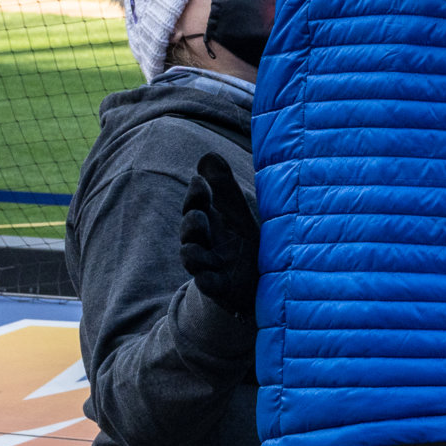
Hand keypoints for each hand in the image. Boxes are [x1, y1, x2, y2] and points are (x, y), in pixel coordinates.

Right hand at [180, 152, 257, 317]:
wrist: (255, 287)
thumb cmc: (244, 244)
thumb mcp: (237, 214)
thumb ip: (223, 188)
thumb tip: (207, 156)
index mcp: (212, 223)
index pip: (196, 206)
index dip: (196, 196)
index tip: (200, 182)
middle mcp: (207, 244)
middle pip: (190, 232)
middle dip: (192, 223)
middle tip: (198, 215)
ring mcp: (212, 267)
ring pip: (193, 259)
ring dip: (192, 253)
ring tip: (193, 249)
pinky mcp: (221, 289)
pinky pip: (208, 285)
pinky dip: (206, 280)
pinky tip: (207, 277)